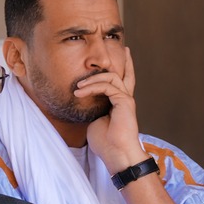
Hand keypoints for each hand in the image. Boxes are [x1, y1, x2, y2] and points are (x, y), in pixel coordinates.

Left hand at [80, 46, 144, 171]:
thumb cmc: (105, 144)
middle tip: (125, 49)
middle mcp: (125, 100)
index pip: (121, 84)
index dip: (122, 70)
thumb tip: (86, 101)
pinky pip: (107, 86)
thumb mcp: (94, 122)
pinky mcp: (125, 101)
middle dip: (125, 61)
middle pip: (126, 75)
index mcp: (119, 105)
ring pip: (111, 77)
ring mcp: (126, 100)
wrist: (117, 154)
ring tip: (78, 88)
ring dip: (92, 80)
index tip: (122, 58)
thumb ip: (94, 109)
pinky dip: (92, 87)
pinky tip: (80, 93)